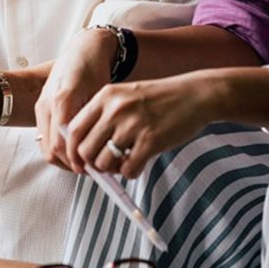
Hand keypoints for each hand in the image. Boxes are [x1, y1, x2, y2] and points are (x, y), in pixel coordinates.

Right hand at [35, 28, 118, 168]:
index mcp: (62, 101)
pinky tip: (75, 149)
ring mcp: (41, 106)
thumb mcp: (101, 95)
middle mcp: (47, 104)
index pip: (61, 144)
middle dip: (70, 164)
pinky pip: (44, 136)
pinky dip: (56, 147)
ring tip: (84, 162)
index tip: (90, 170)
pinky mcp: (40, 107)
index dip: (75, 162)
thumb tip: (102, 152)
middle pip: (50, 150)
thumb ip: (96, 123)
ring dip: (62, 158)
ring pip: (45, 146)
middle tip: (90, 170)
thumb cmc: (95, 69)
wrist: (82, 50)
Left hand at [64, 72, 217, 177]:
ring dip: (112, 169)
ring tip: (125, 161)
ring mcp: (133, 125)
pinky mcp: (150, 141)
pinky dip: (132, 172)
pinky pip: (128, 170)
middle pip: (85, 150)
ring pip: (103, 163)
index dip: (74, 150)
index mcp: (106, 96)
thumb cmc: (159, 100)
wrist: (194, 95)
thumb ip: (104, 116)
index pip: (73, 129)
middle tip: (107, 164)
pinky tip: (141, 162)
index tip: (81, 162)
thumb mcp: (126, 97)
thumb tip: (81, 151)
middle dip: (93, 163)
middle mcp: (115, 109)